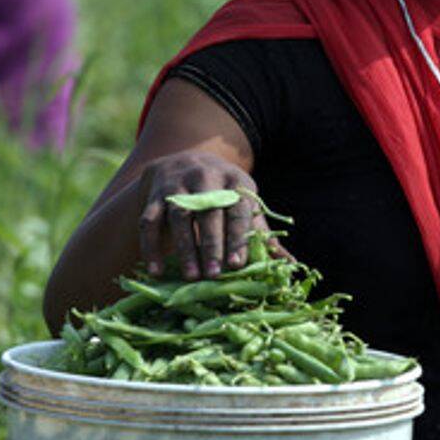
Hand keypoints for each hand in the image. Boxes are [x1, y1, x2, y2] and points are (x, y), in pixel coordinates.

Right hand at [134, 151, 279, 280]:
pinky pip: (149, 221)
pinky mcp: (154, 195)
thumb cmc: (223, 194)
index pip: (238, 208)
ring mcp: (177, 185)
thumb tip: (291, 266)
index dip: (238, 236)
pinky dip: (151, 247)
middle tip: (214, 276)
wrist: (184, 163)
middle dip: (211, 245)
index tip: (237, 264)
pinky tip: (156, 270)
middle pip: (209, 212)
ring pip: (179, 216)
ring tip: (190, 276)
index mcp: (235, 180)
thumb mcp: (243, 204)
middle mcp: (206, 177)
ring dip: (184, 247)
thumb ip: (262, 234)